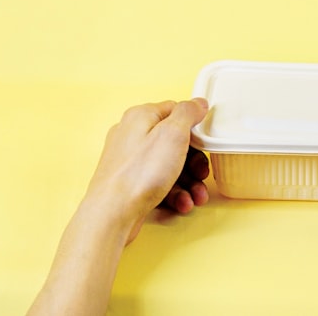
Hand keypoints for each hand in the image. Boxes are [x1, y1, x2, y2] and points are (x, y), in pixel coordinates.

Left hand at [84, 99, 210, 244]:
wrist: (111, 214)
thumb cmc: (139, 174)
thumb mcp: (173, 134)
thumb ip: (187, 113)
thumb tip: (197, 103)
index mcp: (141, 117)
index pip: (175, 112)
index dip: (194, 128)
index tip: (205, 142)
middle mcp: (132, 135)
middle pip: (174, 142)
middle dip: (193, 162)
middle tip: (202, 174)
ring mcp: (129, 160)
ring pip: (168, 166)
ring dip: (187, 182)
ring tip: (195, 196)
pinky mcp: (129, 182)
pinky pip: (158, 182)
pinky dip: (173, 193)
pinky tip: (180, 203)